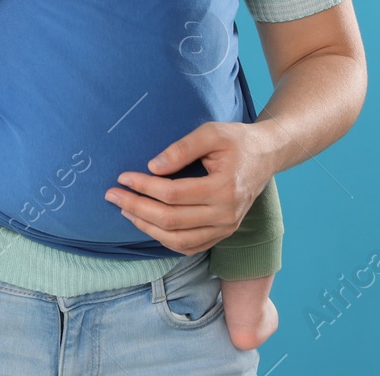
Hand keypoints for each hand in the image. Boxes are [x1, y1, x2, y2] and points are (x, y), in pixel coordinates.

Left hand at [104, 121, 279, 253]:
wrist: (267, 156)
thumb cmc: (237, 140)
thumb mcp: (212, 133)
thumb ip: (182, 148)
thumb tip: (152, 167)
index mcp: (224, 188)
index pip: (173, 194)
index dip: (144, 187)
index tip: (122, 177)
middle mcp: (226, 214)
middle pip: (171, 220)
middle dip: (136, 208)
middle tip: (112, 195)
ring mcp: (226, 228)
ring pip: (178, 240)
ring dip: (146, 227)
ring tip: (125, 210)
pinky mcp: (224, 233)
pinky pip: (190, 247)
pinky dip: (165, 240)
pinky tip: (147, 225)